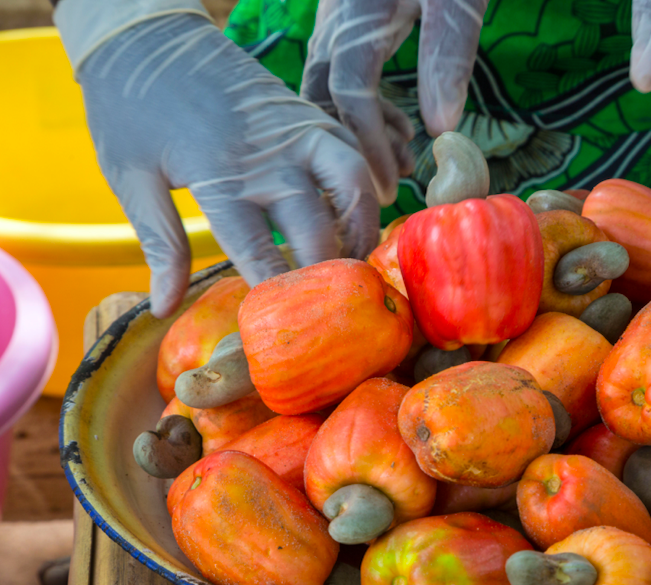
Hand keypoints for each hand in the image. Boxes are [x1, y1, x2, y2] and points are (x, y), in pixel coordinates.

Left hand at [66, 11, 379, 317]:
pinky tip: (356, 215)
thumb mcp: (131, 180)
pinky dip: (362, 187)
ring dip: (360, 227)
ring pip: (352, 185)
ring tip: (354, 260)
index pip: (260, 249)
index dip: (276, 290)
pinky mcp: (307, 114)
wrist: (145, 36)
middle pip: (316, 225)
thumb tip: (166, 307)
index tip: (285, 323)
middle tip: (330, 305)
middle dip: (325, 271)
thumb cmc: (130, 110)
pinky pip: (352, 155)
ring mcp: (295, 130)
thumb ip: (160, 244)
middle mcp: (268, 154)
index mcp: (219, 176)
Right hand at [301, 0, 488, 204]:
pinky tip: (402, 125)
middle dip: (353, 146)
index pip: (350, 95)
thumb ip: (448, 56)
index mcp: (358, 17)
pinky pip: (342, 71)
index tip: (389, 185)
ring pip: (329, 87)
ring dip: (359, 129)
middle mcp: (337, 20)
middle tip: (387, 187)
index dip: (367, 145)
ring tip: (402, 162)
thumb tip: (441, 129)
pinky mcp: (349, 17)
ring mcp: (338, 17)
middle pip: (326, 97)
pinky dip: (363, 106)